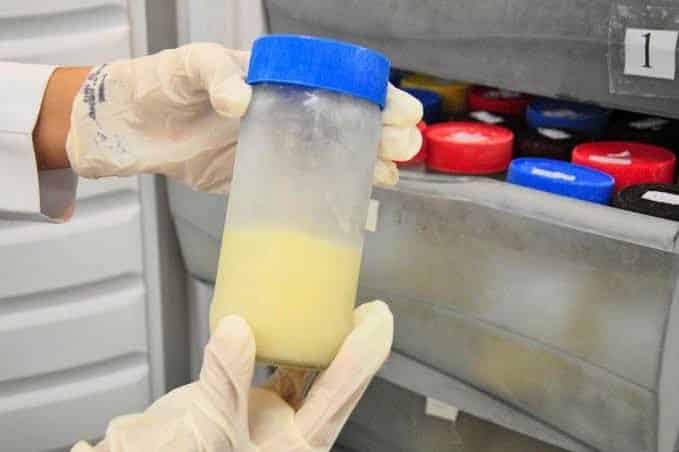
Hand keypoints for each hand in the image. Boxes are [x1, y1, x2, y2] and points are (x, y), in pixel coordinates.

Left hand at [66, 43, 421, 192]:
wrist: (130, 129)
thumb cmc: (159, 86)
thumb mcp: (189, 66)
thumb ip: (215, 74)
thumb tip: (240, 99)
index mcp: (279, 80)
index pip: (340, 84)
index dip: (376, 96)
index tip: (402, 110)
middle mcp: (285, 114)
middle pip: (348, 122)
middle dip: (384, 134)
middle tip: (405, 147)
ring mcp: (276, 149)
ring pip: (334, 156)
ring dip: (368, 165)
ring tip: (392, 174)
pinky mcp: (260, 179)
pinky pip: (304, 187)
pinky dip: (334, 193)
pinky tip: (358, 200)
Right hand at [71, 301, 392, 451]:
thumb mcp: (210, 427)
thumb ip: (224, 380)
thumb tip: (239, 329)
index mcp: (297, 447)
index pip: (340, 394)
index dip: (364, 354)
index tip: (378, 318)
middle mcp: (292, 433)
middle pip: (337, 385)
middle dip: (355, 347)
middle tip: (367, 310)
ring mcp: (274, 420)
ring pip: (312, 378)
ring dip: (325, 346)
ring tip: (335, 314)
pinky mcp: (253, 407)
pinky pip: (280, 373)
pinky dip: (287, 348)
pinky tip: (289, 328)